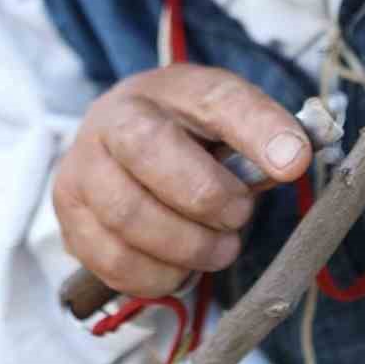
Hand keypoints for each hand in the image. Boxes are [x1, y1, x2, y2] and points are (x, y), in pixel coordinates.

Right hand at [52, 64, 311, 297]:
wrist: (125, 146)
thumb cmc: (192, 139)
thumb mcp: (231, 124)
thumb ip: (265, 137)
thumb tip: (293, 160)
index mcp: (169, 87)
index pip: (217, 98)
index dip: (259, 131)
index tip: (295, 164)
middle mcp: (113, 118)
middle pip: (152, 154)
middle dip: (208, 199)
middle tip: (238, 218)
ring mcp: (81, 167)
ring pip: (128, 216)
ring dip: (186, 247)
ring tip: (216, 249)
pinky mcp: (69, 217)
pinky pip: (113, 261)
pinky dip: (157, 275)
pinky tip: (178, 266)